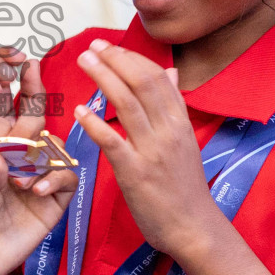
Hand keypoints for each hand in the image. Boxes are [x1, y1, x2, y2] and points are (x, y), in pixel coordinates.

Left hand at [0, 65, 76, 274]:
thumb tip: (0, 159)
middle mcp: (12, 146)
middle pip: (28, 104)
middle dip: (30, 86)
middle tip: (26, 73)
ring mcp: (35, 166)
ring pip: (48, 136)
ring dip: (35, 146)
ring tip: (16, 178)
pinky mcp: (55, 191)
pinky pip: (65, 172)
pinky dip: (53, 178)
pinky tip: (32, 193)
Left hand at [71, 39, 226, 261]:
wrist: (195, 228)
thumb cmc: (185, 187)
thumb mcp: (185, 141)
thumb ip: (175, 107)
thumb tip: (172, 72)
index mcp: (179, 122)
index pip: (156, 78)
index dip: (131, 57)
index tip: (109, 46)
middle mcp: (168, 131)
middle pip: (142, 83)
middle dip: (115, 60)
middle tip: (92, 46)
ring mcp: (153, 151)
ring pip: (128, 104)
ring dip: (103, 78)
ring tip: (84, 61)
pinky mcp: (136, 174)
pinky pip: (114, 142)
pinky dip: (96, 123)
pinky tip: (79, 110)